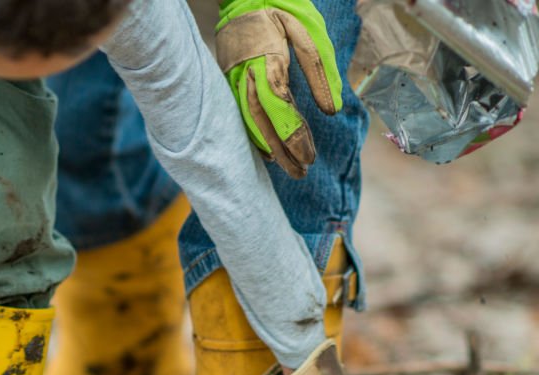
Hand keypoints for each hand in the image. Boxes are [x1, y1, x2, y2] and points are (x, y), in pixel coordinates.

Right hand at [216, 0, 343, 177]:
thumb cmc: (282, 7)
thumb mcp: (310, 32)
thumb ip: (320, 72)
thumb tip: (331, 110)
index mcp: (269, 61)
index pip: (282, 110)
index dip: (295, 137)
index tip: (309, 157)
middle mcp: (247, 74)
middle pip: (263, 123)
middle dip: (283, 151)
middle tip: (300, 172)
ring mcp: (234, 78)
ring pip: (249, 121)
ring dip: (267, 147)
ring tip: (286, 167)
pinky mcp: (228, 79)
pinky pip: (240, 113)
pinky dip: (252, 134)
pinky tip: (266, 149)